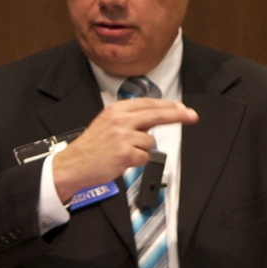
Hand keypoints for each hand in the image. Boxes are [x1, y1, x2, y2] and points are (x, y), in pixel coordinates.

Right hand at [51, 98, 197, 202]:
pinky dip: (137, 161)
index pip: (149, 104)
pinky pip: (144, 157)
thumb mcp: (108, 123)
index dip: (168, 106)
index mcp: (116, 110)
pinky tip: (121, 161)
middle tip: (192, 116)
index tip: (183, 109)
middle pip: (156, 114)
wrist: (74, 164)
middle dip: (177, 115)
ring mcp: (122, 136)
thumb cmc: (92, 147)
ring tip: (124, 153)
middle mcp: (120, 119)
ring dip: (142, 150)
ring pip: (150, 141)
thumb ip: (130, 119)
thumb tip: (155, 118)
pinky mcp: (124, 153)